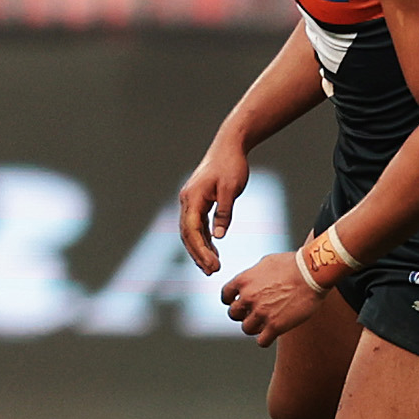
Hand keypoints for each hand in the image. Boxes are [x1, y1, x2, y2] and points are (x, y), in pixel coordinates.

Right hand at [175, 141, 248, 271]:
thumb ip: (224, 213)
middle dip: (198, 254)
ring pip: (190, 231)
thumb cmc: (231, 165)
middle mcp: (187, 200)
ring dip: (199, 249)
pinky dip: (204, 239)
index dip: (200, 250)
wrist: (229, 146)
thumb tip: (218, 237)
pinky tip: (213, 251)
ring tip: (212, 267)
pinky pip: (197, 225)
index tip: (213, 265)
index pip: (191, 230)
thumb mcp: (231, 190)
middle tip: (212, 272)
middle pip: (187, 234)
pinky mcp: (198, 201)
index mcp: (193, 197)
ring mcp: (191, 200)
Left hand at [218, 250, 326, 346]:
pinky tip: (271, 335)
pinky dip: (265, 340)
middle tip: (252, 314)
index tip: (239, 303)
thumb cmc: (292, 264)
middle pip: (233, 314)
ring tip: (263, 324)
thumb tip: (251, 280)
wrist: (312, 273)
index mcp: (243, 281)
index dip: (231, 300)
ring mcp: (261, 312)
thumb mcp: (265, 263)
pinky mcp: (276, 326)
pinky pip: (262, 341)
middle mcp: (248, 297)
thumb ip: (253, 275)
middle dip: (242, 314)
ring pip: (246, 328)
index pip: (225, 296)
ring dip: (254, 327)